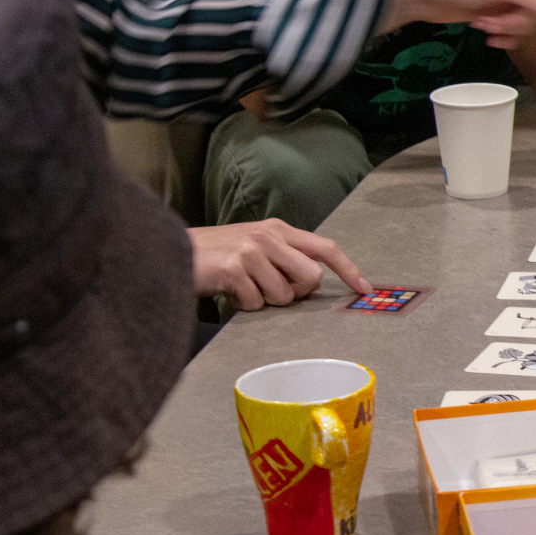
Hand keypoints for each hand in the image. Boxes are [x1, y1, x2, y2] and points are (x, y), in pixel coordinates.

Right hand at [190, 218, 371, 310]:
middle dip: (297, 294)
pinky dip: (244, 305)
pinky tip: (228, 292)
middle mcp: (269, 236)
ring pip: (283, 296)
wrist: (171, 252)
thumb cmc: (217, 255)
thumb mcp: (255, 245)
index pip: (326, 248)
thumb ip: (285, 256)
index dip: (348, 269)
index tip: (364, 289)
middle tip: (272, 291)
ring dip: (265, 301)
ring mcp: (252, 251)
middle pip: (311, 278)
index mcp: (279, 229)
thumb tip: (313, 282)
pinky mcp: (234, 269)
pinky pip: (256, 303)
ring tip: (243, 288)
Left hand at [384, 0, 535, 48]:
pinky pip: (513, 32)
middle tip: (495, 22)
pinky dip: (502, 36)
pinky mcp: (496, 15)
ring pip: (528, 24)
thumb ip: (527, 0)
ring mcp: (508, 0)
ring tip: (484, 26)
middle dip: (522, 23)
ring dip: (508, 30)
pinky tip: (485, 34)